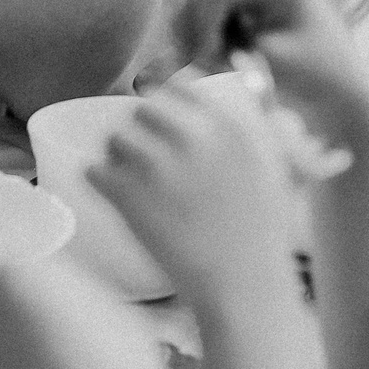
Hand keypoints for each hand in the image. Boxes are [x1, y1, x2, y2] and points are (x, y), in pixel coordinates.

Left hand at [93, 80, 303, 309]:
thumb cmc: (264, 235)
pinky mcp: (129, 197)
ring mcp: (157, 166)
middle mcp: (192, 137)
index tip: (158, 119)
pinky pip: (95, 171)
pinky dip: (98, 181)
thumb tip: (247, 79)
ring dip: (117, 156)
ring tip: (126, 179)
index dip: (164, 100)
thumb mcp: (273, 166)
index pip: (178, 86)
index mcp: (228, 125)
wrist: (246, 288)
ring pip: (114, 139)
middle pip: (142, 110)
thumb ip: (257, 121)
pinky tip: (111, 194)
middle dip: (140, 131)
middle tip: (142, 156)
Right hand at [169, 0, 368, 156]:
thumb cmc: (315, 79)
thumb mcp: (269, 62)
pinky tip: (217, 54)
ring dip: (190, 28)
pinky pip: (194, 1)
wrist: (339, 91)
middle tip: (206, 63)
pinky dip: (195, 30)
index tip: (212, 63)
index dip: (200, 24)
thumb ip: (220, 46)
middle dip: (189, 22)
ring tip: (216, 62)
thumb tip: (164, 53)